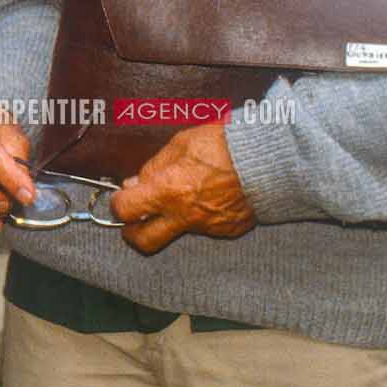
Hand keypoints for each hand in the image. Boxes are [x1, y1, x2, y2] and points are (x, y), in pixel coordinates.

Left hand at [110, 123, 256, 253]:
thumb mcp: (179, 145)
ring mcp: (207, 227)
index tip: (121, 197)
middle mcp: (185, 216)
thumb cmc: (223, 144)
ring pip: (178, 231)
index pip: (126, 210)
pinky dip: (202, 215)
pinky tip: (211, 196)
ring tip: (187, 192)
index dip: (118, 204)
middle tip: (134, 220)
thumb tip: (135, 183)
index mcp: (168, 191)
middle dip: (132, 233)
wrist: (268, 158)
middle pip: (144, 241)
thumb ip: (153, 167)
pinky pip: (206, 228)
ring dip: (173, 218)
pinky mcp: (228, 230)